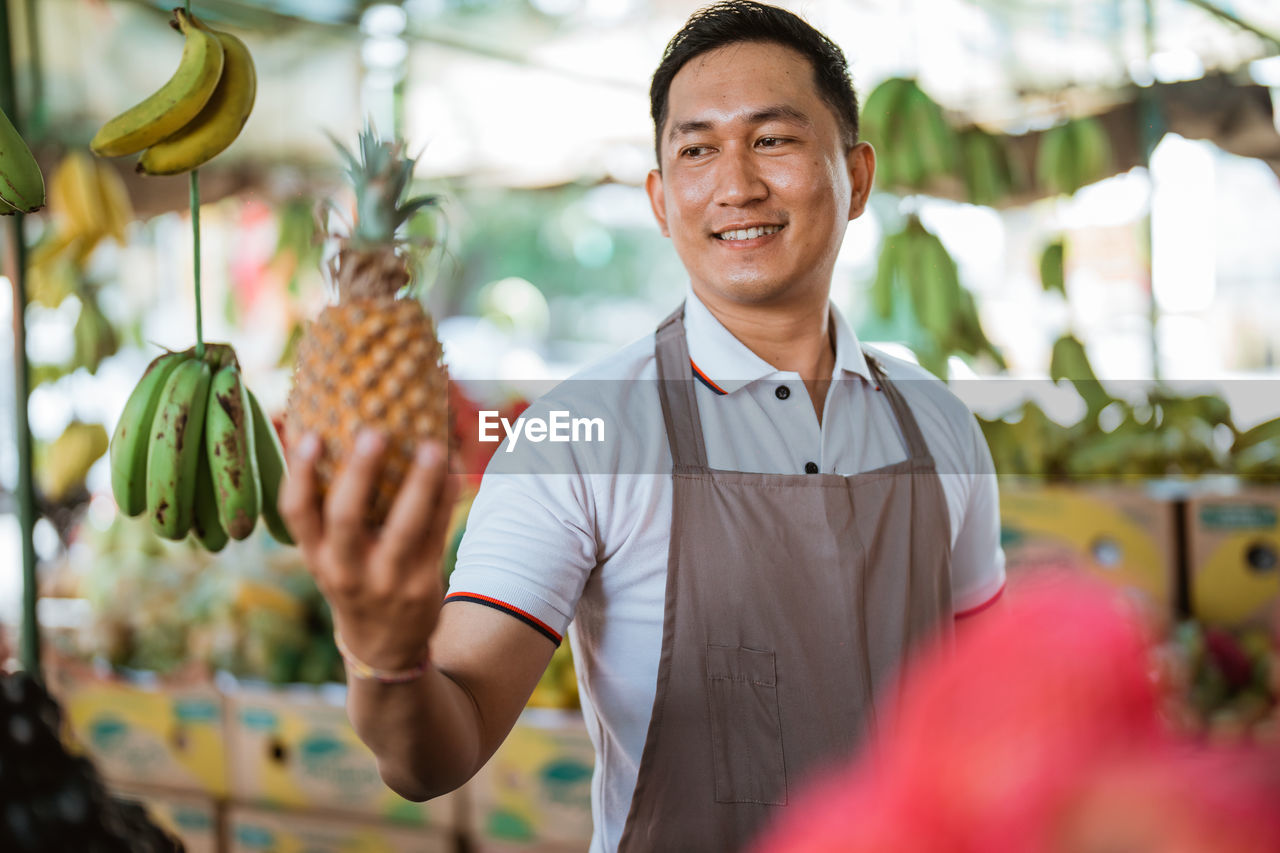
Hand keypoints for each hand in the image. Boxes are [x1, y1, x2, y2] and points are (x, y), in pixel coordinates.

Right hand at [279, 429, 460, 671]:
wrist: (385, 647)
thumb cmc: (352, 578)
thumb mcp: (326, 554)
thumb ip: (320, 504)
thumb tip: (301, 424)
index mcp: (315, 557)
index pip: (296, 513)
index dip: (298, 474)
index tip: (310, 435)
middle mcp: (346, 570)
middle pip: (346, 518)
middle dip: (360, 474)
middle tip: (374, 432)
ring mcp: (386, 579)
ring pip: (404, 526)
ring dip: (419, 483)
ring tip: (432, 446)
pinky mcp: (423, 583)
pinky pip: (437, 532)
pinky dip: (445, 497)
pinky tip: (453, 466)